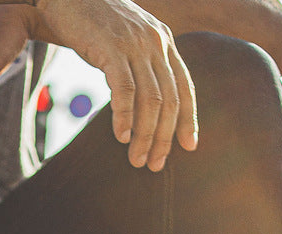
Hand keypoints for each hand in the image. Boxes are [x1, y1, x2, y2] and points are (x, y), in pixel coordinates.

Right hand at [29, 0, 197, 169]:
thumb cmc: (93, 21)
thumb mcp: (126, 41)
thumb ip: (140, 66)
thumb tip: (143, 105)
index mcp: (163, 42)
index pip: (185, 87)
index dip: (189, 120)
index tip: (189, 147)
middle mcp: (155, 42)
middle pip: (170, 101)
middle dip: (164, 138)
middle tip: (155, 165)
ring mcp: (135, 44)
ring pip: (151, 100)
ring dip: (145, 136)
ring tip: (136, 160)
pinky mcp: (112, 48)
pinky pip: (125, 90)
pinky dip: (124, 117)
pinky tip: (121, 137)